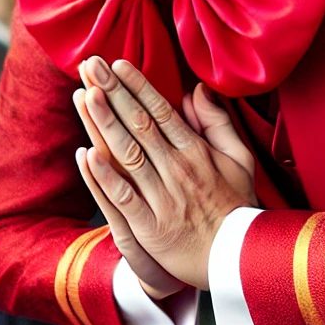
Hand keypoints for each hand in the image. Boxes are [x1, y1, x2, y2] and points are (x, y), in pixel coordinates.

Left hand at [71, 57, 256, 290]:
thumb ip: (216, 123)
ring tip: (85, 95)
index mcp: (196, 153)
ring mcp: (162, 199)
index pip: (161, 112)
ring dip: (104, 124)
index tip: (117, 64)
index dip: (137, 86)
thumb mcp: (239, 159)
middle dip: (113, 93)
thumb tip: (197, 89)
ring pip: (128, 156)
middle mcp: (177, 171)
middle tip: (90, 65)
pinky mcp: (150, 228)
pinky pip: (124, 199)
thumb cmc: (236, 206)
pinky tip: (87, 154)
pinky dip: (104, 178)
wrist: (237, 260)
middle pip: (139, 125)